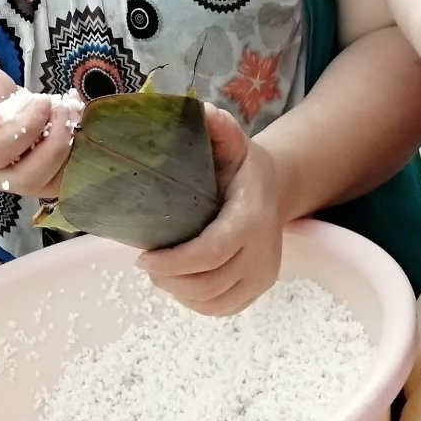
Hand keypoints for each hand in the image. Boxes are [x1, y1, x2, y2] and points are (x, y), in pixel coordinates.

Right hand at [0, 64, 82, 199]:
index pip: (1, 150)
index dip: (27, 126)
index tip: (42, 100)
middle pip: (27, 179)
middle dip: (53, 145)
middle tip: (61, 110)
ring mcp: (13, 182)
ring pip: (47, 185)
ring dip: (67, 152)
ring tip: (70, 116)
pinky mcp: (35, 179)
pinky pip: (60, 179)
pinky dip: (75, 155)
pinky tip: (75, 125)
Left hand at [139, 104, 284, 316]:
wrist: (277, 188)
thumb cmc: (243, 166)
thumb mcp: (233, 142)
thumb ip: (219, 129)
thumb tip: (202, 111)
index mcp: (250, 218)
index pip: (211, 253)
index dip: (173, 263)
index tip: (143, 257)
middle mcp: (261, 252)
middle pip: (207, 283)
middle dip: (169, 279)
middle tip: (146, 263)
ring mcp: (263, 275)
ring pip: (213, 302)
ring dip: (179, 292)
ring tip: (160, 272)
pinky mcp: (259, 288)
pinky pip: (223, 309)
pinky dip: (196, 302)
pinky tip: (180, 282)